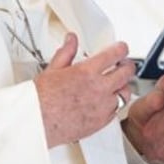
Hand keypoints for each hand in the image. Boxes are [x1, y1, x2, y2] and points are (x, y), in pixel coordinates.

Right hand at [35, 33, 135, 147]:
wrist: (37, 122)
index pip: (115, 54)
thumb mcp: (53, 69)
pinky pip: (117, 111)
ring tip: (117, 84)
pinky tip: (108, 101)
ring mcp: (102, 106)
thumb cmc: (41, 99)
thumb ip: (66, 52)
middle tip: (123, 64)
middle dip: (127, 65)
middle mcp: (98, 88)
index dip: (121, 49)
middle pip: (126, 72)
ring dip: (122, 86)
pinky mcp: (100, 122)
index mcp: (87, 72)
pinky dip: (115, 104)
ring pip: (125, 93)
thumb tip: (71, 40)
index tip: (121, 49)